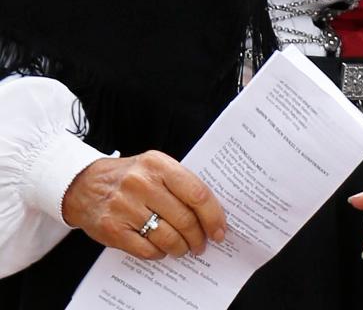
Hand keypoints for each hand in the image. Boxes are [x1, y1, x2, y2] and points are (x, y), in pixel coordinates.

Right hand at [61, 152, 225, 259]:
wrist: (86, 185)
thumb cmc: (131, 176)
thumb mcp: (156, 166)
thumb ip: (181, 183)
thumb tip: (210, 212)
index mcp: (159, 165)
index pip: (197, 193)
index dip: (213, 215)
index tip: (220, 229)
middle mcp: (142, 184)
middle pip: (184, 218)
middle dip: (199, 236)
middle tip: (203, 243)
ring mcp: (126, 207)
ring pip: (167, 237)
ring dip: (181, 247)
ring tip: (185, 248)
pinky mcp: (113, 230)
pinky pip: (146, 249)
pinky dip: (160, 253)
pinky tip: (164, 250)